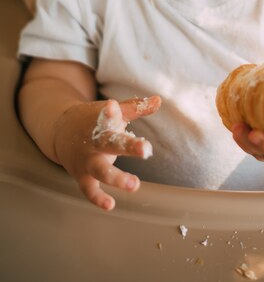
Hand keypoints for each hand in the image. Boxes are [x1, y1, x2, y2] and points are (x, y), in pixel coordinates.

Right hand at [53, 96, 160, 210]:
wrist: (61, 131)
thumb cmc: (95, 120)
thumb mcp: (113, 111)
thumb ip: (136, 107)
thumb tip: (159, 100)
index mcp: (101, 121)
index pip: (107, 115)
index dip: (111, 110)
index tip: (113, 105)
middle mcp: (93, 141)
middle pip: (109, 143)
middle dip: (127, 146)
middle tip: (144, 148)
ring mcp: (87, 160)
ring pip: (100, 170)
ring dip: (116, 178)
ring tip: (134, 184)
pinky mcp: (82, 176)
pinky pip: (89, 189)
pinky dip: (97, 198)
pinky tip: (110, 205)